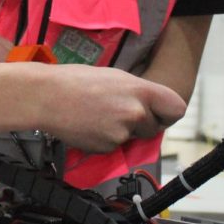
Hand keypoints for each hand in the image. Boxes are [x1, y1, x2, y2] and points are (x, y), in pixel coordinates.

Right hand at [43, 66, 186, 152]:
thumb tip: (149, 107)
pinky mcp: (107, 147)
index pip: (177, 108)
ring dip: (121, 132)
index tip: (160, 113)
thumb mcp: (115, 77)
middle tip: (119, 113)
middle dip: (142, 125)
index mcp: (140, 90)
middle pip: (155, 128)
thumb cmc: (76, 80)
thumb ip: (137, 93)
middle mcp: (136, 112)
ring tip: (98, 116)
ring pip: (133, 138)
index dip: (168, 113)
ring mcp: (122, 132)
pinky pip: (114, 146)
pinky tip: (89, 125)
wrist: (46, 96)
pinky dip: (105, 139)